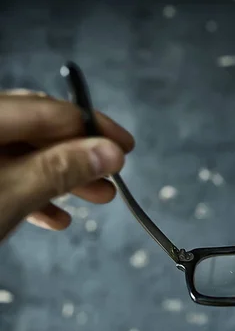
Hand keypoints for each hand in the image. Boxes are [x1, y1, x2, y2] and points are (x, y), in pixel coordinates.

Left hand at [0, 90, 133, 240]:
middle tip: (115, 174)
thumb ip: (63, 168)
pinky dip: (33, 192)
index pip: (53, 111)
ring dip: (63, 177)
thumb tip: (113, 152)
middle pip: (39, 131)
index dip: (94, 129)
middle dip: (80, 155)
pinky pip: (5, 174)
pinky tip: (57, 218)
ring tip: (99, 199)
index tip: (126, 148)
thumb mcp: (15, 191)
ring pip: (24, 155)